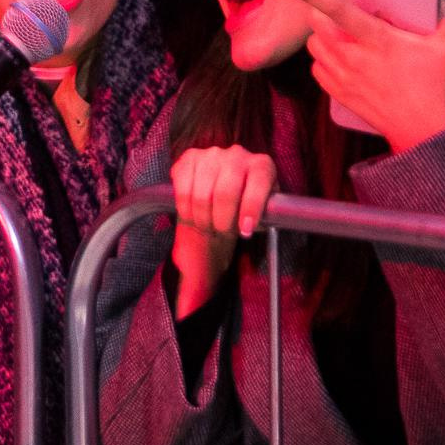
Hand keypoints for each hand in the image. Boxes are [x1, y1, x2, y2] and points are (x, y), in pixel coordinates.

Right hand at [168, 144, 276, 317]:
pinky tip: (192, 214)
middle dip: (221, 220)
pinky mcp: (189, 157)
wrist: (217, 205)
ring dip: (201, 217)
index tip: (244, 232)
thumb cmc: (237, 219)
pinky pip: (181, 185)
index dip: (251, 207)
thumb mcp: (250, 230)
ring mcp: (213, 153)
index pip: (260, 181)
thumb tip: (220, 290)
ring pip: (202, 191)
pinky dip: (185, 206)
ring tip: (207, 226)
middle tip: (220, 233)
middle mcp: (239, 154)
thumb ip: (252, 244)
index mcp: (263, 166)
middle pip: (228, 189)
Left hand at [278, 0, 444, 153]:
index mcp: (378, 40)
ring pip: (314, 47)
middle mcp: (354, 57)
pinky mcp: (341, 94)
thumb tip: (440, 1)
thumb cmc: (437, 86)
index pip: (337, 9)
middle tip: (332, 8)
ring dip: (320, 35)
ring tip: (337, 32)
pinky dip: (323, 59)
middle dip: (319, 11)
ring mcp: (345, 78)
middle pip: (317, 25)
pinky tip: (338, 57)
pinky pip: (318, 70)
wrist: (425, 131)